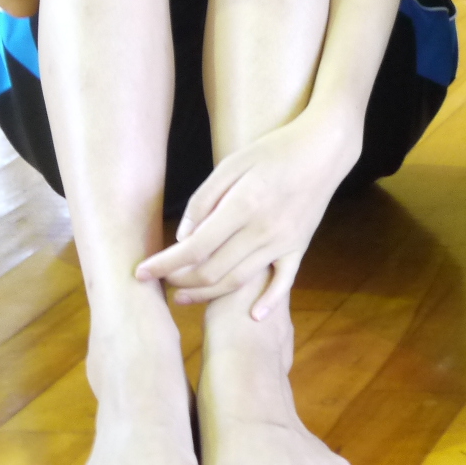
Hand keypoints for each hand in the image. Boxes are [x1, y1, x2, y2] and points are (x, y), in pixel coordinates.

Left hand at [132, 113, 354, 318]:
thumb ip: (203, 201)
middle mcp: (263, 229)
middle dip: (180, 281)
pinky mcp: (300, 246)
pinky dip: (268, 301)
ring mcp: (284, 241)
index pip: (194, 248)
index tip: (140, 272)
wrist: (325, 149)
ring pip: (239, 281)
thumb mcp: (232, 163)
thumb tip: (183, 238)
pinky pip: (284, 282)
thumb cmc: (274, 150)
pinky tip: (253, 316)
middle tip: (161, 281)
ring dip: (207, 294)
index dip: (164, 264)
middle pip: (212, 271)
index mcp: (244, 205)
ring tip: (182, 296)